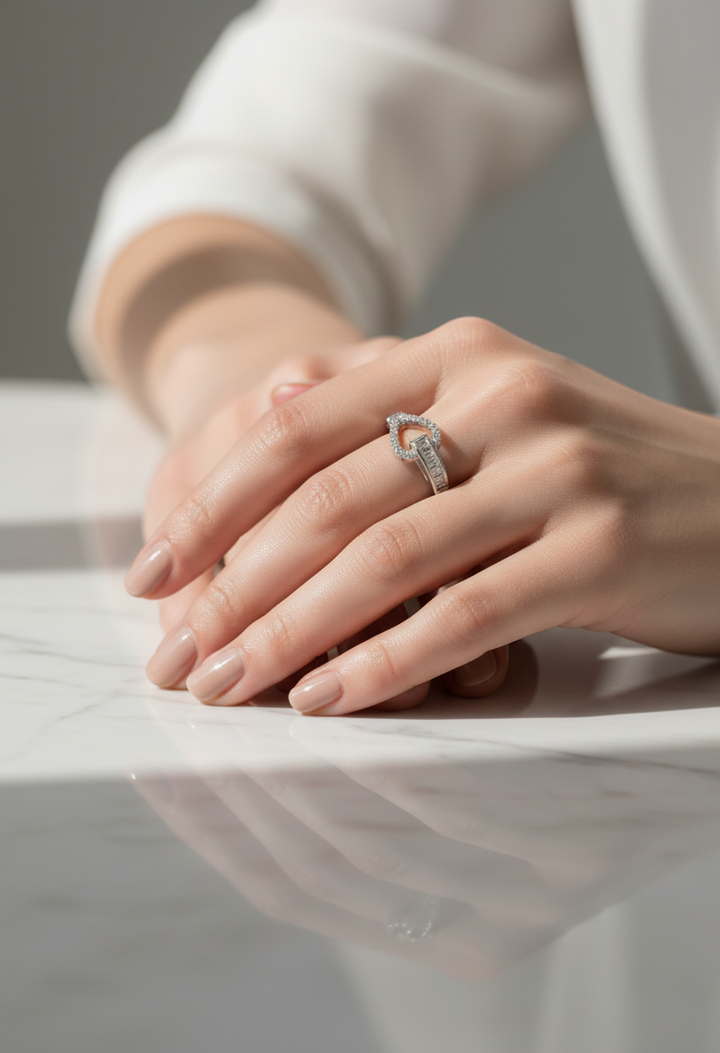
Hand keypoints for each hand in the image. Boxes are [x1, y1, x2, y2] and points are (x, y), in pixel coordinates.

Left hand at [126, 317, 719, 713]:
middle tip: (177, 654)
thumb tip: (273, 409)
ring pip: (383, 558)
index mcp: (462, 353)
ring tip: (230, 687)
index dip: (213, 504)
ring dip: (288, 634)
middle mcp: (502, 394)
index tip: (154, 573)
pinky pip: (463, 614)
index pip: (300, 426)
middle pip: (326, 497)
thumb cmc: (607, 469)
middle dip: (231, 587)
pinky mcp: (597, 547)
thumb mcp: (502, 411)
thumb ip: (395, 406)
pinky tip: (330, 700)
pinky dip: (384, 662)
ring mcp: (555, 467)